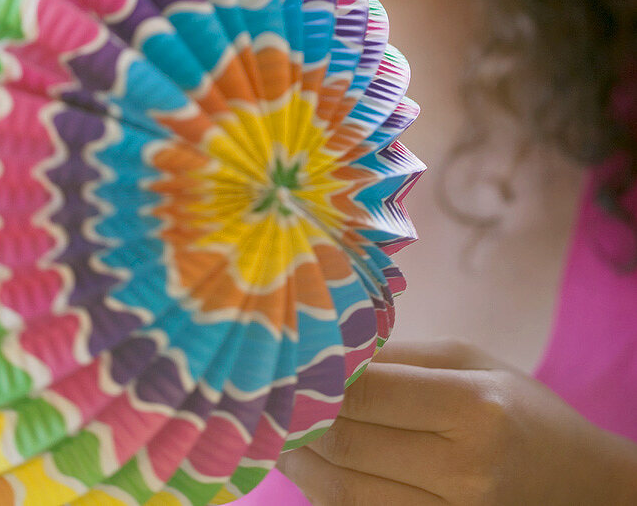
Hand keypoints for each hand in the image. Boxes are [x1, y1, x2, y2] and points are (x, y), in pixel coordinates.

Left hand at [276, 339, 636, 504]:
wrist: (580, 489)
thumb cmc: (522, 409)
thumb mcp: (471, 361)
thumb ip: (399, 359)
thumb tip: (326, 352)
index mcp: (474, 408)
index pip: (367, 391)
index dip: (315, 376)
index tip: (285, 359)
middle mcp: (463, 470)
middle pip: (348, 445)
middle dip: (296, 419)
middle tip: (264, 395)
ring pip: (344, 493)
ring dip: (300, 461)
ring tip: (275, 431)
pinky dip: (326, 493)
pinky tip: (311, 465)